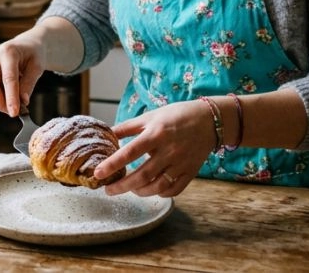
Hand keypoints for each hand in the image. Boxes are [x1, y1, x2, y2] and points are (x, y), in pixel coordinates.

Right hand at [0, 34, 45, 116]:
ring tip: (9, 103)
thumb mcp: (37, 67)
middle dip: (0, 102)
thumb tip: (23, 101)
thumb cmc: (33, 55)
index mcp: (9, 52)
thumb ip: (29, 84)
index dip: (11, 98)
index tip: (15, 113)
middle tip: (12, 112)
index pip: (8, 79)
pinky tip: (2, 95)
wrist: (26, 45)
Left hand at [95, 100, 216, 197]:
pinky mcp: (190, 172)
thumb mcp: (150, 116)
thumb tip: (107, 133)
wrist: (210, 120)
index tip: (98, 173)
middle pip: (142, 175)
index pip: (131, 152)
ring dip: (139, 192)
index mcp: (157, 134)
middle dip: (122, 186)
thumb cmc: (176, 115)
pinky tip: (151, 190)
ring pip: (157, 186)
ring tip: (129, 189)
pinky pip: (174, 190)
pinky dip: (160, 193)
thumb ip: (128, 127)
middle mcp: (169, 150)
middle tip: (109, 190)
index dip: (113, 164)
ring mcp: (181, 163)